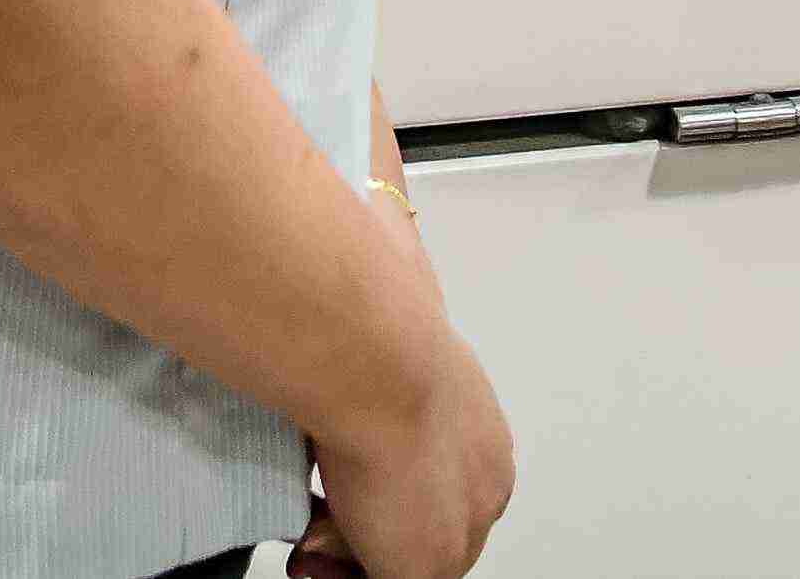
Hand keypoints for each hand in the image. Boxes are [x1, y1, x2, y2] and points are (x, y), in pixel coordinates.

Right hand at [290, 242, 512, 578]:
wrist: (376, 353)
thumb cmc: (374, 323)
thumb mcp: (388, 313)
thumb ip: (381, 328)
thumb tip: (373, 253)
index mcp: (478, 430)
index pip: (434, 485)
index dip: (378, 494)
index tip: (336, 486)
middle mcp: (484, 481)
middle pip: (420, 530)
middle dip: (361, 529)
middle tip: (317, 511)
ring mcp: (462, 529)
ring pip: (400, 560)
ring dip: (346, 547)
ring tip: (315, 513)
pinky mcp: (427, 568)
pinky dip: (340, 572)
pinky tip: (315, 538)